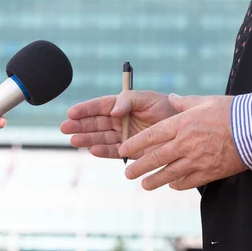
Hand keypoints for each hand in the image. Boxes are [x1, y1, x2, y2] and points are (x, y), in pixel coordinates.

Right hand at [60, 91, 176, 159]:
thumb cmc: (167, 108)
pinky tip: (92, 149)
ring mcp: (124, 136)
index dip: (85, 109)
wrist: (186, 130)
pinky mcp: (130, 151)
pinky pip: (113, 151)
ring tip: (74, 140)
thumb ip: (128, 101)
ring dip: (87, 139)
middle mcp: (120, 121)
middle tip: (65, 128)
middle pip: (95, 123)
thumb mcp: (148, 98)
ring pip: (101, 137)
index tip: (71, 112)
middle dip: (80, 125)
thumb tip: (112, 110)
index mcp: (122, 105)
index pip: (100, 106)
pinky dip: (103, 151)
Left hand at [119, 94, 245, 190]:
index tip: (122, 150)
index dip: (134, 144)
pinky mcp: (209, 172)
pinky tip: (171, 185)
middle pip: (156, 158)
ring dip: (154, 180)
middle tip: (128, 174)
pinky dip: (177, 184)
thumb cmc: (230, 111)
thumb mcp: (204, 101)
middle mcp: (185, 143)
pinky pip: (188, 181)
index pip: (151, 136)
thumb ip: (183, 102)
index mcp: (181, 124)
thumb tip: (171, 98)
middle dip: (139, 167)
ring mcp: (197, 160)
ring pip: (169, 174)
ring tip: (144, 185)